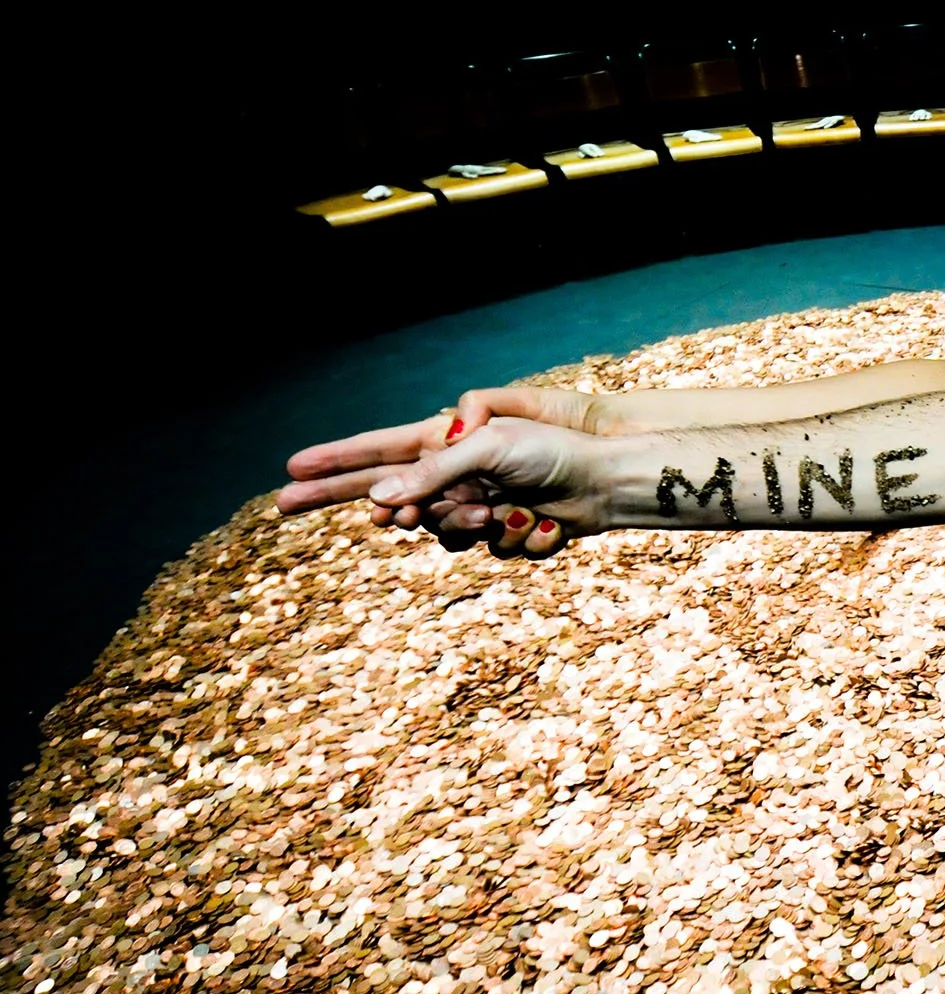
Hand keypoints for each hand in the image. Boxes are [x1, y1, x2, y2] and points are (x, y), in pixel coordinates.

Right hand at [278, 387, 602, 525]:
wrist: (606, 481)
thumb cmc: (552, 451)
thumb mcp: (488, 449)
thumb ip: (431, 473)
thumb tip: (379, 499)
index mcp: (445, 443)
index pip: (374, 453)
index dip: (333, 464)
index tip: (290, 472)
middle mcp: (455, 475)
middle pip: (390, 497)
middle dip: (362, 503)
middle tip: (305, 507)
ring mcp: (478, 505)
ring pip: (444, 534)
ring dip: (469, 525)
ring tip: (500, 507)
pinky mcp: (505, 531)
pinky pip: (488, 550)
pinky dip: (513, 537)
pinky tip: (540, 519)